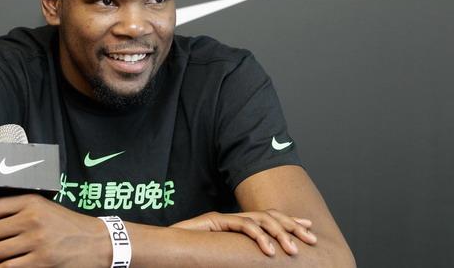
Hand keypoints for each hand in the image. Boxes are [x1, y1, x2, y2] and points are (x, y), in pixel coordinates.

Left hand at [0, 194, 109, 266]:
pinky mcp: (40, 262)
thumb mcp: (46, 207)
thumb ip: (21, 208)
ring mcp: (36, 241)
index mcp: (32, 202)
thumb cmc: (68, 225)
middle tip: (0, 240)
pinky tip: (9, 266)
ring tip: (9, 253)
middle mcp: (32, 219)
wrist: (96, 243)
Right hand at [170, 210, 316, 255]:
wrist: (166, 246)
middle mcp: (232, 218)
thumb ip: (238, 255)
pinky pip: (242, 225)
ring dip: (279, 233)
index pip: (267, 218)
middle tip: (311, 239)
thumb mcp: (223, 255)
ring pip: (259, 219)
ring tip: (292, 250)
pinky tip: (269, 250)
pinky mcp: (215, 221)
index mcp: (236, 224)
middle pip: (268, 215)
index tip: (307, 229)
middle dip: (292, 225)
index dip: (288, 222)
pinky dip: (258, 236)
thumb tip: (259, 261)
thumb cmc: (192, 255)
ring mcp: (224, 218)